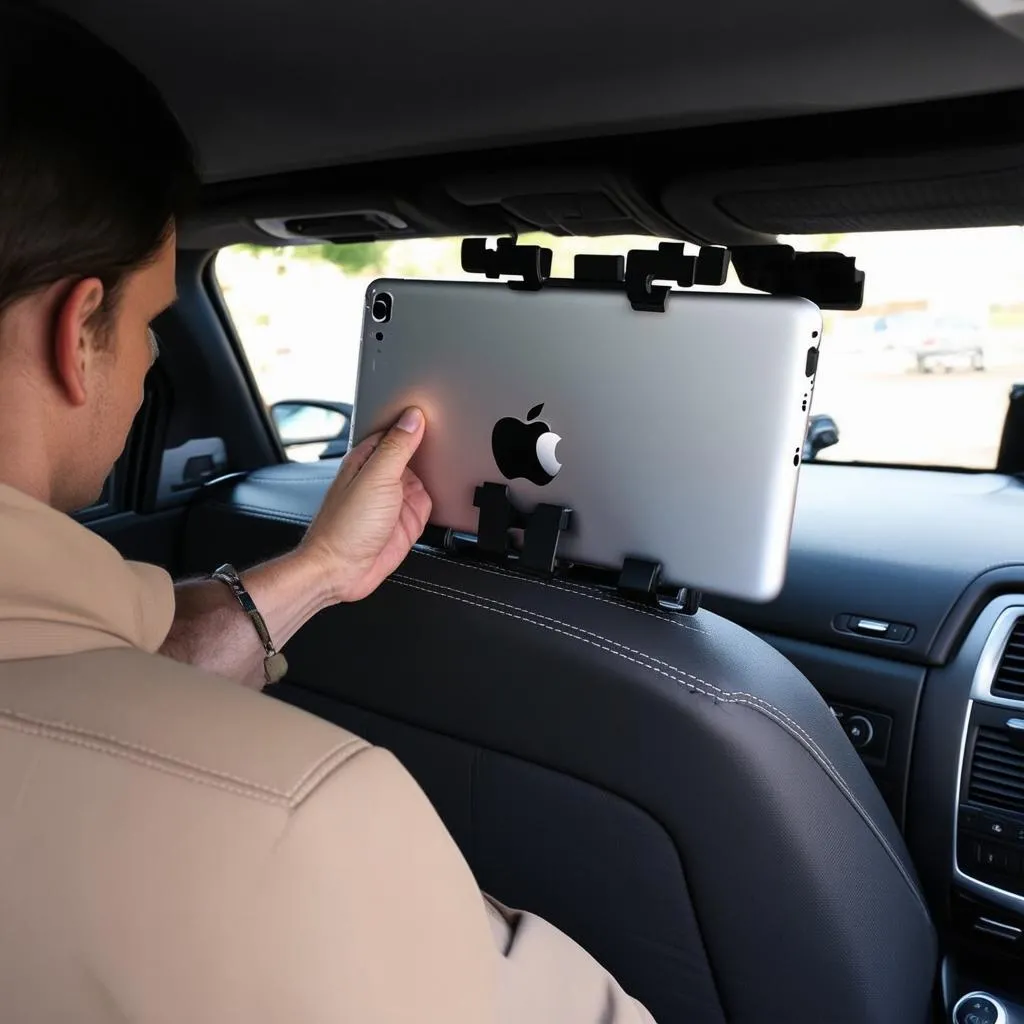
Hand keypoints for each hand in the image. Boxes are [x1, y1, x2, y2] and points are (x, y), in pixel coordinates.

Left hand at [297, 407, 431, 603]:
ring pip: (425, 478)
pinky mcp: (407, 521)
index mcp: (368, 459)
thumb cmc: (343, 527)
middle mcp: (381, 478)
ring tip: (451, 462)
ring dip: (435, 475)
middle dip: (428, 448)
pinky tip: (445, 493)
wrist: (341, 571)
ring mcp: (395, 500)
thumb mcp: (376, 477)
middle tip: (449, 436)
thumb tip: (412, 418)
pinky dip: (439, 500)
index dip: (414, 422)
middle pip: (413, 453)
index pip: (396, 430)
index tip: (434, 412)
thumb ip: (397, 447)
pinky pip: (430, 504)